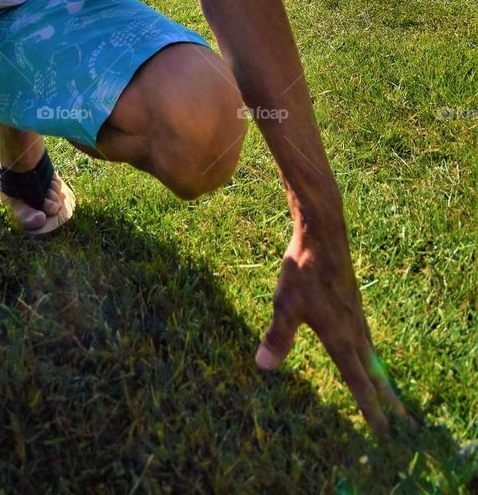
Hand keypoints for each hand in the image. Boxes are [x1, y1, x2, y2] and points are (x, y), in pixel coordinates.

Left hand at [255, 223, 418, 438]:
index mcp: (341, 338)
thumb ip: (278, 337)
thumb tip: (264, 366)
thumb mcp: (286, 304)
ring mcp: (357, 315)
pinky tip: (366, 352)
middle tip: (405, 426)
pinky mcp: (354, 302)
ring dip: (382, 378)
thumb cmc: (303, 270)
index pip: (359, 384)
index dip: (371, 411)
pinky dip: (373, 355)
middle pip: (375, 375)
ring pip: (373, 355)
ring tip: (389, 394)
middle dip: (389, 402)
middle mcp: (355, 330)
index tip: (384, 434)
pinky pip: (368, 337)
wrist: (323, 234)